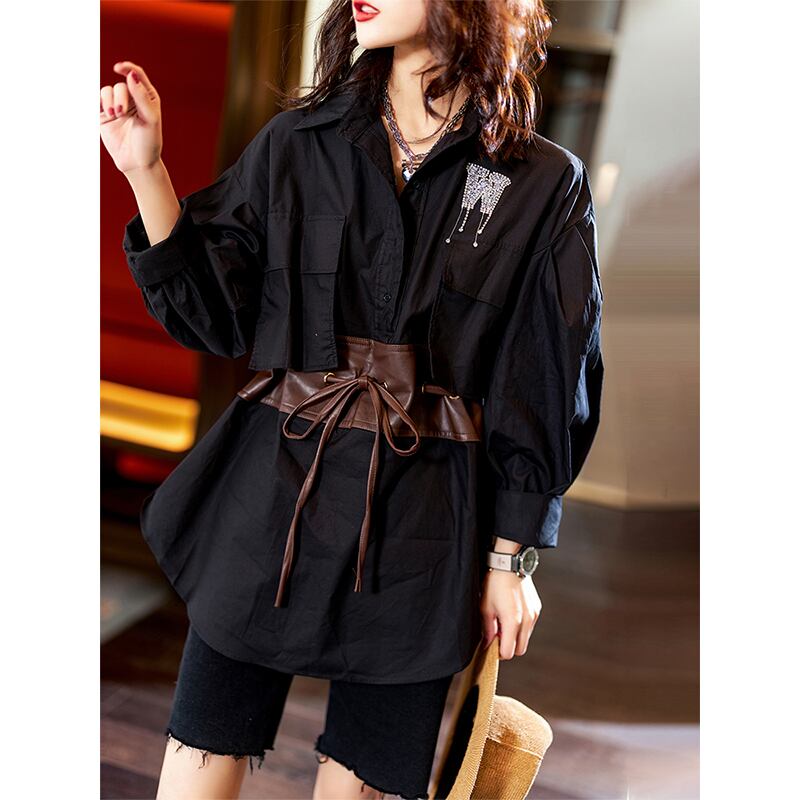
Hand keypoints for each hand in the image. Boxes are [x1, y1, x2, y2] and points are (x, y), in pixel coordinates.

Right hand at [99, 61, 162, 175]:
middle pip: (121, 85)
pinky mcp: (105, 116)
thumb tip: (130, 75)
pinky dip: (97, 102)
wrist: (137, 163)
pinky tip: (101, 110)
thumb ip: (141, 97)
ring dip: (108, 101)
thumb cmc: (148, 142)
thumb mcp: (150, 119)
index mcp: (147, 97)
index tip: (118, 68)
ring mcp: (117, 107)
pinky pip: (97, 101)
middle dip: (119, 97)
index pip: (137, 75)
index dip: (127, 68)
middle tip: (121, 113)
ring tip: (113, 115)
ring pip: (107, 91)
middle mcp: (132, 100)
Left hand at [480, 569, 541, 659]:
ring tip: (503, 622)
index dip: (498, 652)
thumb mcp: (485, 607)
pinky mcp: (537, 608)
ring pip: (526, 638)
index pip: (509, 652)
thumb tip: (488, 643)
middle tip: (497, 635)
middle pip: (520, 650)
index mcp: (512, 622)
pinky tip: (512, 613)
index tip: (491, 645)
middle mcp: (527, 620)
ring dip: (516, 636)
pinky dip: (522, 626)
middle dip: (509, 647)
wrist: (509, 563)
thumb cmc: (494, 583)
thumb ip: (487, 629)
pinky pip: (530, 625)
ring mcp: (534, 614)